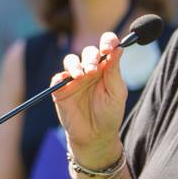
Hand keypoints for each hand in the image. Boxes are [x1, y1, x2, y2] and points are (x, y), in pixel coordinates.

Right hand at [51, 32, 127, 162]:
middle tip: (94, 70)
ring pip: (71, 60)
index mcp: (106, 67)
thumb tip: (119, 48)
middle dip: (91, 57)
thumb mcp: (116, 93)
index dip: (107, 42)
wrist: (95, 137)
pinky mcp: (60, 89)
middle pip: (88, 52)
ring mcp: (74, 78)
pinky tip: (68, 80)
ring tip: (81, 76)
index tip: (108, 48)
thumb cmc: (109, 114)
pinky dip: (61, 76)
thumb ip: (114, 71)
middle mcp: (90, 69)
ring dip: (76, 65)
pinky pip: (58, 77)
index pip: (106, 45)